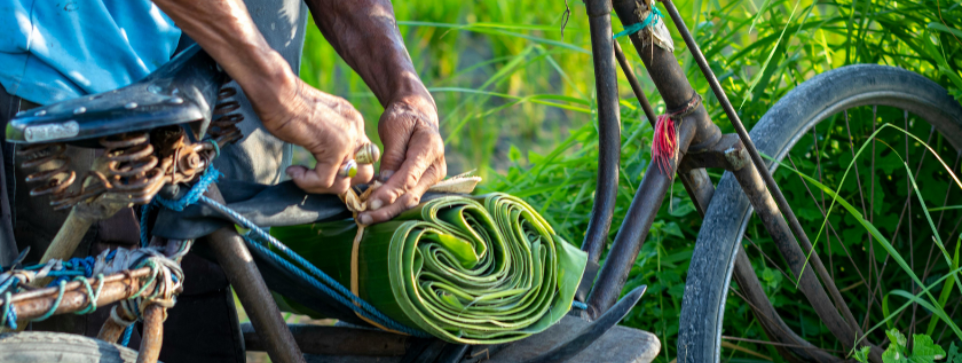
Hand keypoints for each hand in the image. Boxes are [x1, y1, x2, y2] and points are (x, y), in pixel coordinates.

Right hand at [253, 75, 374, 193]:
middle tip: (316, 178)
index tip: (320, 171)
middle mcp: (355, 129)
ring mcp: (347, 138)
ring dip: (321, 187)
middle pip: (365, 173)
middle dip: (341, 183)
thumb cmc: (285, 104)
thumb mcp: (317, 123)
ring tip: (301, 176)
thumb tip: (327, 167)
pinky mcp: (333, 148)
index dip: (345, 171)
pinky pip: (325, 180)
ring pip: (345, 182)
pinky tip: (293, 172)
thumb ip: (329, 140)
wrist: (276, 90)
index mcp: (353, 122)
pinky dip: (307, 182)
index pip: (363, 158)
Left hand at [359, 92, 445, 223]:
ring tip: (364, 218)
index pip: (409, 177)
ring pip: (409, 201)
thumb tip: (384, 181)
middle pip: (411, 195)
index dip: (390, 192)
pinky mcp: (424, 183)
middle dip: (386, 209)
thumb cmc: (404, 118)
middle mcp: (436, 167)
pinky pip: (407, 197)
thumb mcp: (394, 128)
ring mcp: (432, 178)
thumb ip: (392, 154)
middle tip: (362, 217)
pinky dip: (390, 205)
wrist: (417, 115)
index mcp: (430, 148)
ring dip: (387, 211)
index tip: (370, 202)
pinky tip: (372, 211)